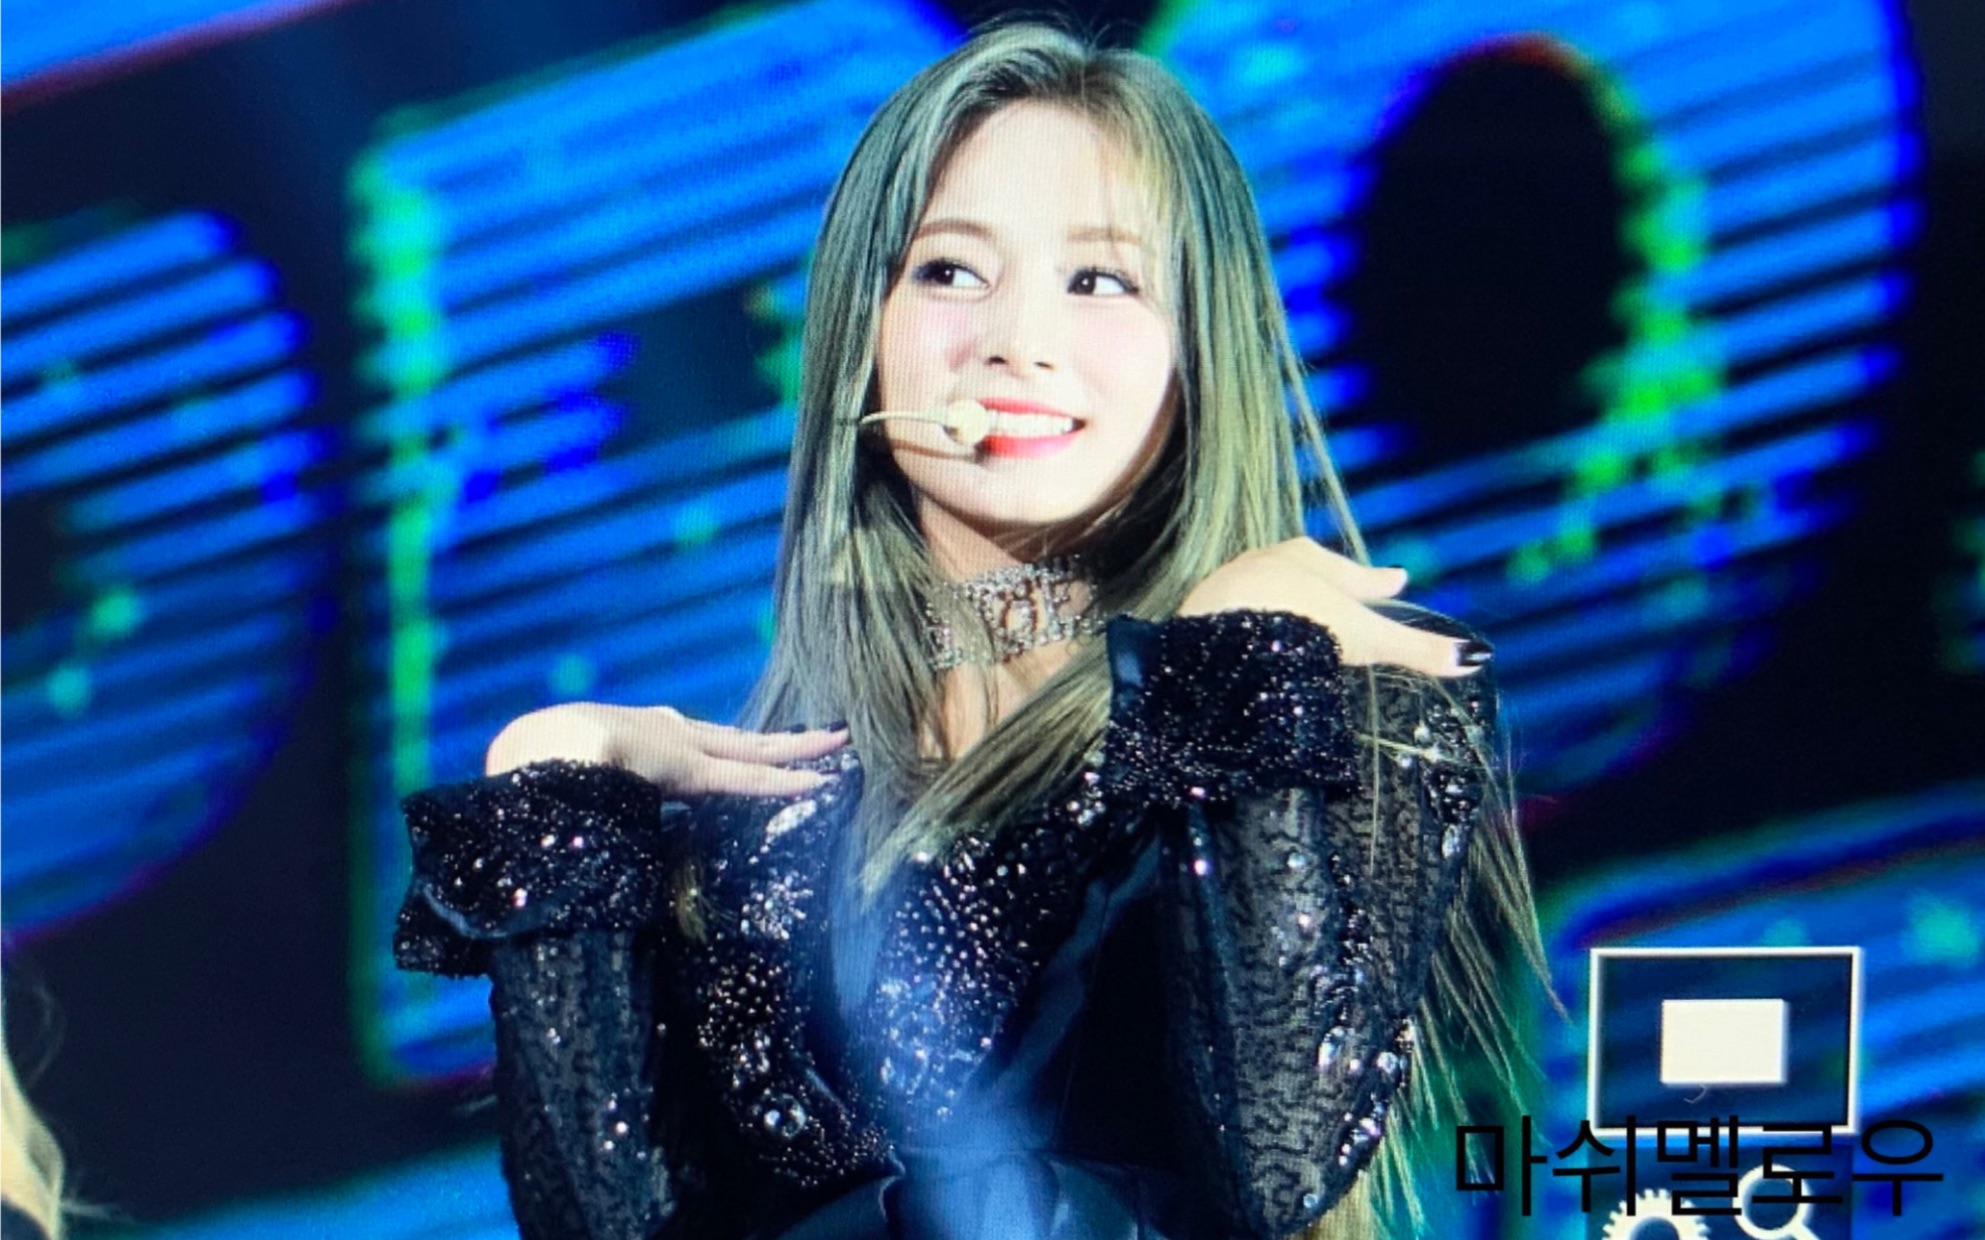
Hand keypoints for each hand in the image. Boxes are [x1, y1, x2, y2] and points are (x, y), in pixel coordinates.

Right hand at [485, 702, 847, 796]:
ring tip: (840, 744)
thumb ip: (592, 812)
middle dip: (779, 739)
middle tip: (824, 733)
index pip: (697, 744)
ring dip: (798, 750)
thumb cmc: (534, 775)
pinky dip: (789, 778)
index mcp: (636, 739)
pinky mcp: (693, 769)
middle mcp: (667, 735)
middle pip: (737, 739)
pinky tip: (823, 778)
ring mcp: (683, 748)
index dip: (729, 748)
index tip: (758, 747)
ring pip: (756, 749)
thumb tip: (589, 843)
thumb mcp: (570, 788)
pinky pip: (751, 776)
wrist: (530, 753)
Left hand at [1178, 538, 1487, 677]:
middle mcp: (1268, 563)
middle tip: (1349, 587)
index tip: (1398, 577)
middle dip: (1329, 582)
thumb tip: (1474, 658)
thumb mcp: (1364, 638)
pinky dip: (1251, 624)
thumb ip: (1414, 650)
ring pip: (1266, 589)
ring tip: (1298, 613)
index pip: (1356, 574)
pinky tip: (1253, 643)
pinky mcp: (1201, 613)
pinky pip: (1234, 615)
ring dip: (1285, 600)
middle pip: (1307, 571)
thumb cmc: (1297, 623)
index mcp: (1311, 561)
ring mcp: (1230, 586)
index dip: (1378, 581)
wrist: (1219, 628)